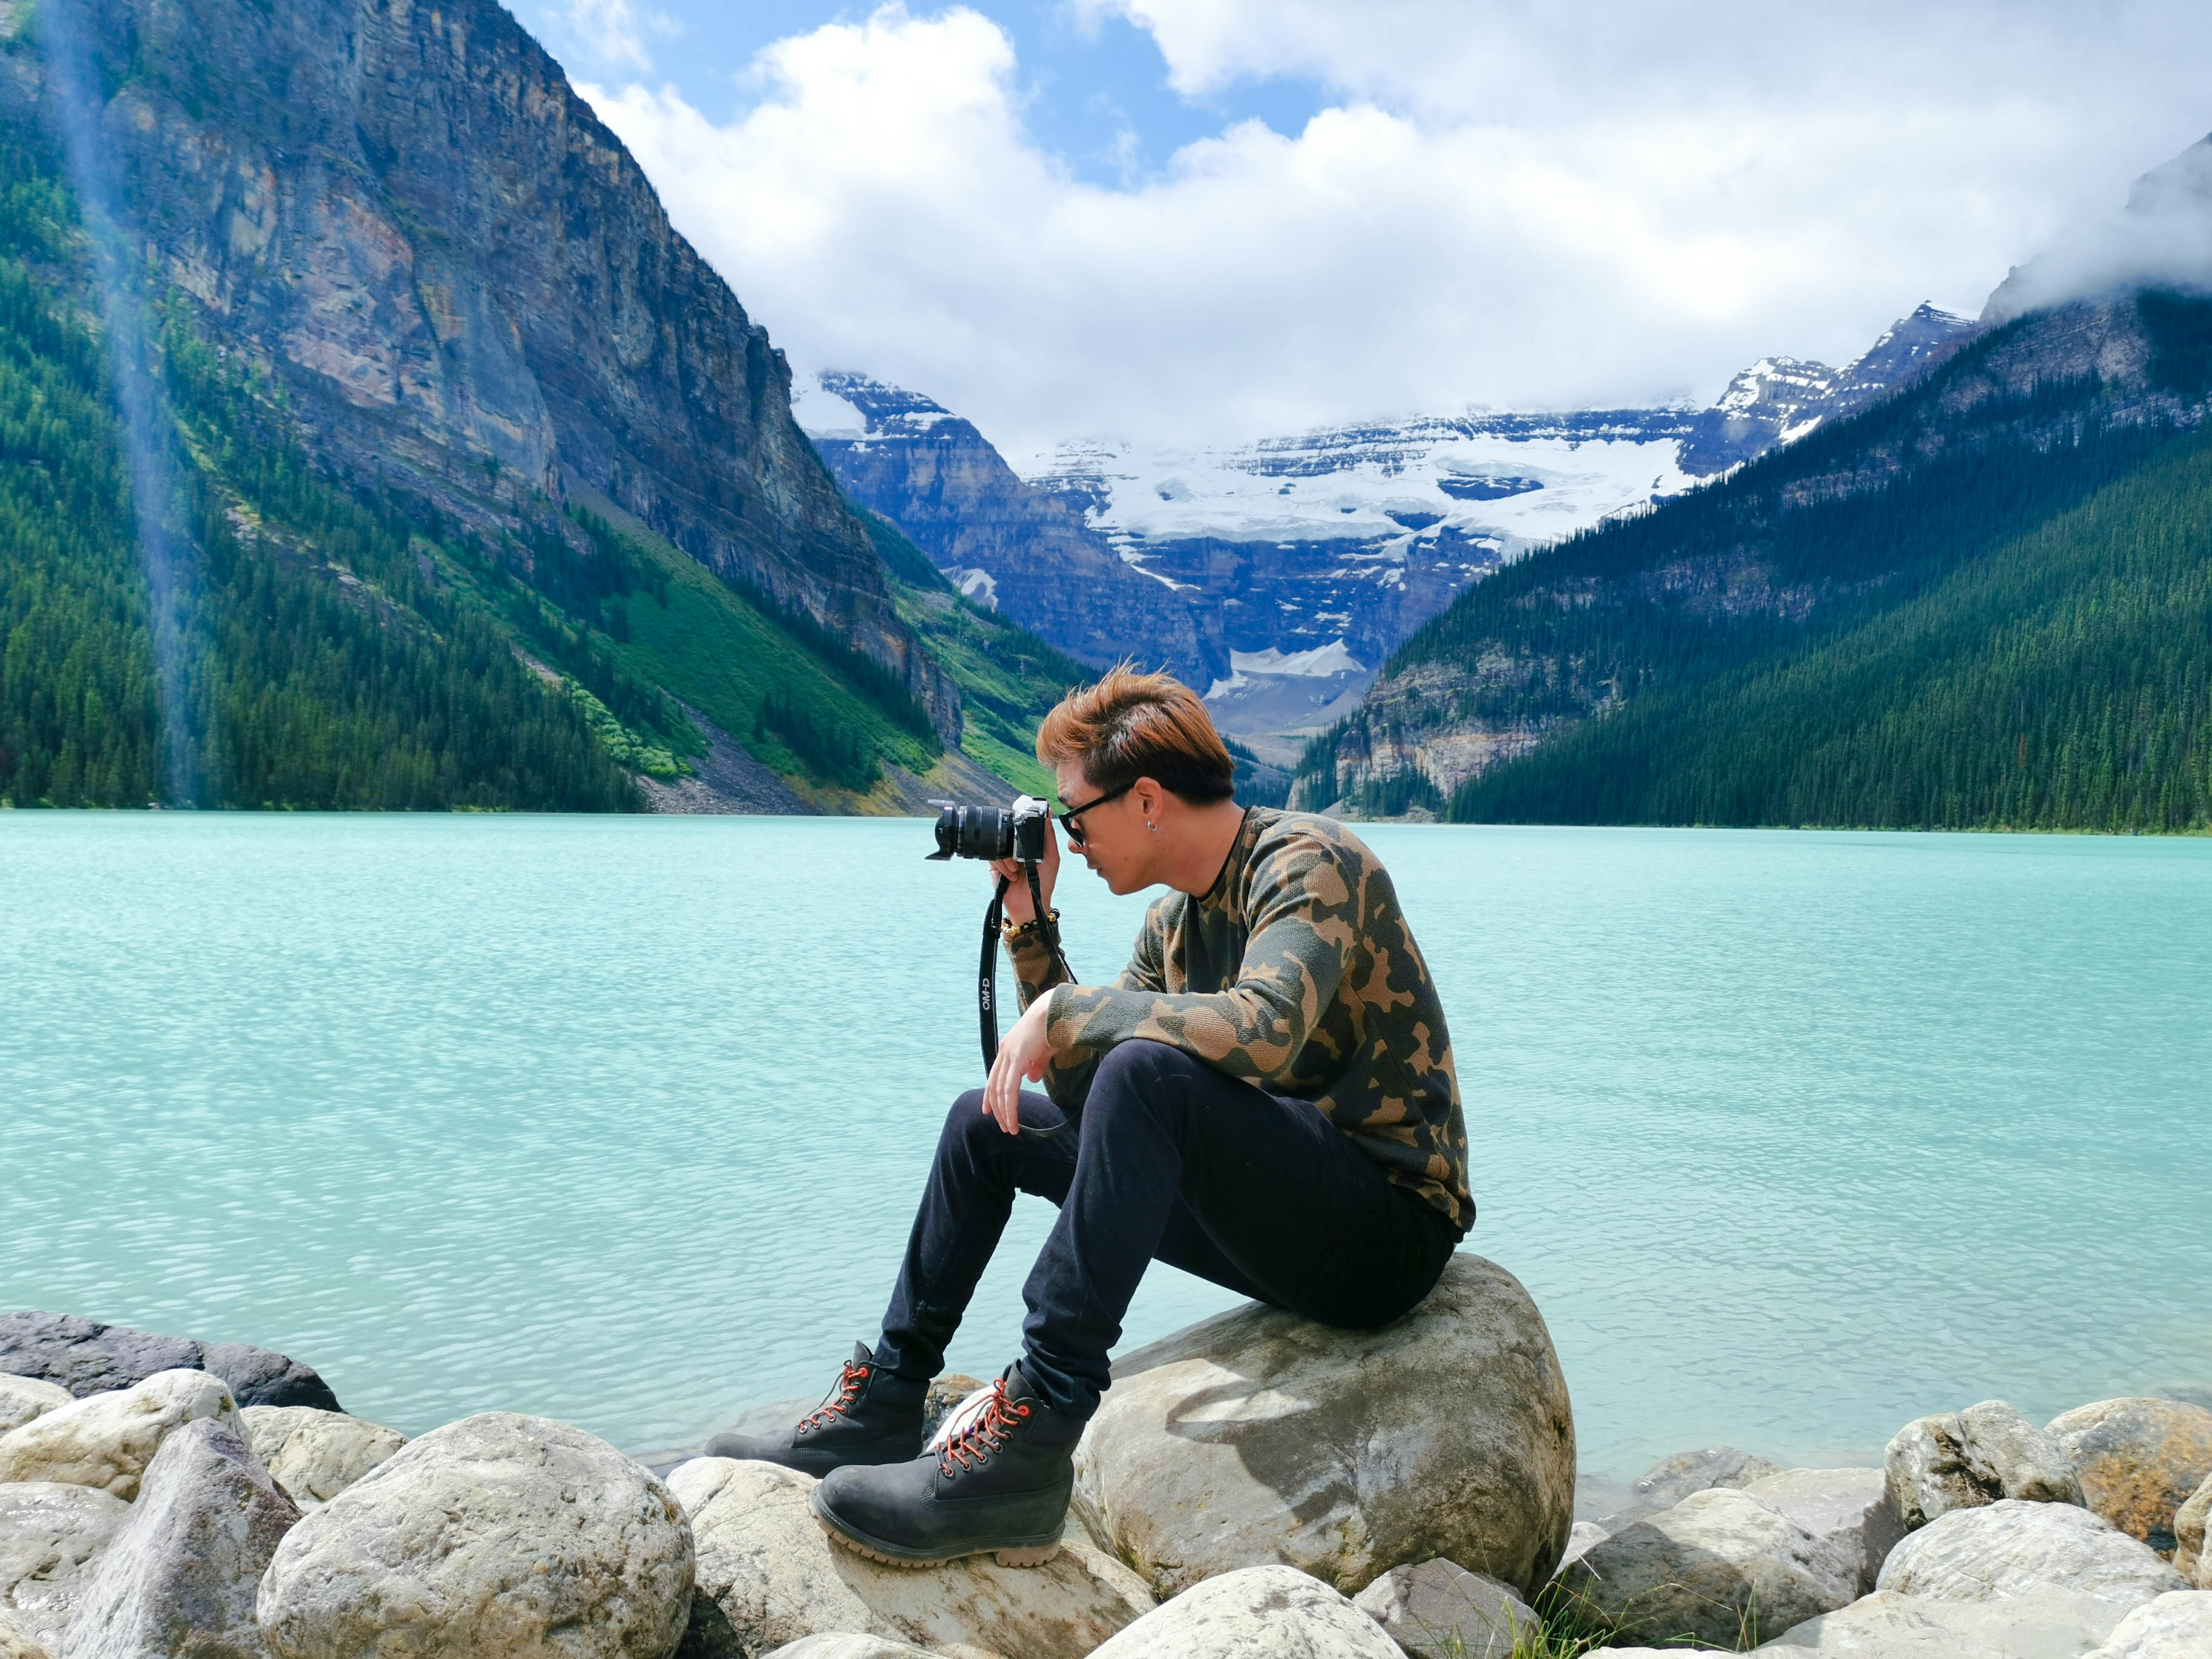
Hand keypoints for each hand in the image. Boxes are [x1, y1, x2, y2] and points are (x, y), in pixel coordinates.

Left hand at [983, 994, 1055, 1133]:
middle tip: (1003, 1125)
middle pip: (994, 1086)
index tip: (988, 1110)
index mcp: (1009, 1048)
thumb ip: (1036, 1065)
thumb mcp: (1043, 1051)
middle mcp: (1005, 1052)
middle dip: (997, 1108)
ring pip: (1000, 1091)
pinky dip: (1010, 1108)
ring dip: (1004, 1112)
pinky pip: (1010, 1090)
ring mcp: (1009, 1055)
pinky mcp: (1017, 1059)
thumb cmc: (1053, 1027)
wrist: (1056, 1011)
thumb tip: (1032, 1080)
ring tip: (1010, 1128)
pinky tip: (1013, 1120)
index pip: (995, 1076)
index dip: (991, 1095)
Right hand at [990, 814, 1060, 925]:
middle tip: (1020, 856)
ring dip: (1009, 859)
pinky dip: (1002, 866)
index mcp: (1030, 845)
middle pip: (1008, 834)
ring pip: (999, 845)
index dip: (1021, 824)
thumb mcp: (1052, 858)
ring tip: (1017, 870)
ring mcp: (1005, 857)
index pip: (1022, 828)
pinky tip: (1011, 876)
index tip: (1021, 821)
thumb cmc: (1044, 883)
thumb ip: (1049, 836)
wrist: (1030, 905)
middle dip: (1014, 844)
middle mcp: (1016, 849)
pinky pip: (993, 858)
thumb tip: (1049, 814)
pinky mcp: (995, 867)